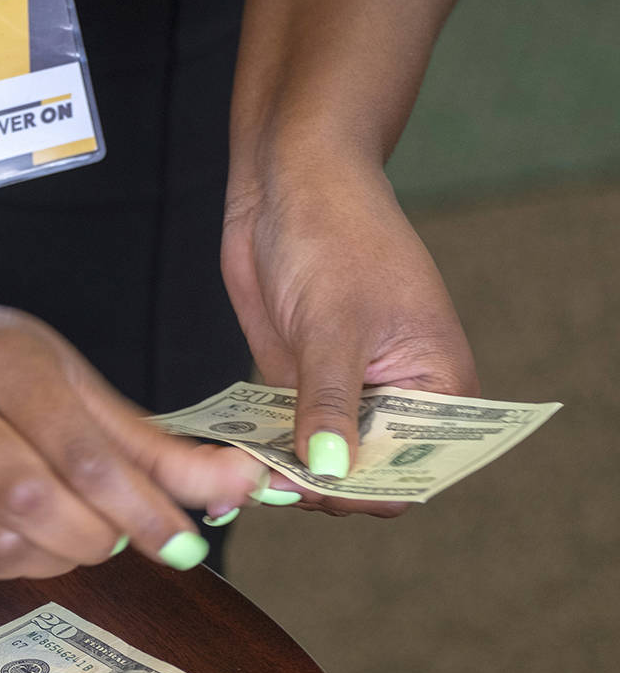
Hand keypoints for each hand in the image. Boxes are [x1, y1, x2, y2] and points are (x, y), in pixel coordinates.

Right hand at [0, 304, 267, 577]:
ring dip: (60, 554)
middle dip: (97, 533)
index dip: (139, 505)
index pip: (79, 449)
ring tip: (81, 531)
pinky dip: (24, 563)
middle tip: (123, 533)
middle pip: (33, 499)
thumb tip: (237, 485)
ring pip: (0, 540)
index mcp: (4, 365)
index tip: (184, 542)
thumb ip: (151, 443)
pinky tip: (40, 539)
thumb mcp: (74, 381)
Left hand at [221, 163, 479, 516]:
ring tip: (243, 475)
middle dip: (321, 488)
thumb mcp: (332, 323)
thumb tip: (330, 471)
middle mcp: (396, 399)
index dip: (367, 491)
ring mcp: (345, 394)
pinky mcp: (300, 384)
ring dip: (285, 473)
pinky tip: (233, 456)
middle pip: (363, 477)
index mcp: (438, 387)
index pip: (413, 472)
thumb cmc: (335, 233)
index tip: (316, 489)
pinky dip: (264, 450)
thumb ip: (329, 402)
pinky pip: (285, 436)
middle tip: (267, 485)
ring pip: (320, 463)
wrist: (290, 182)